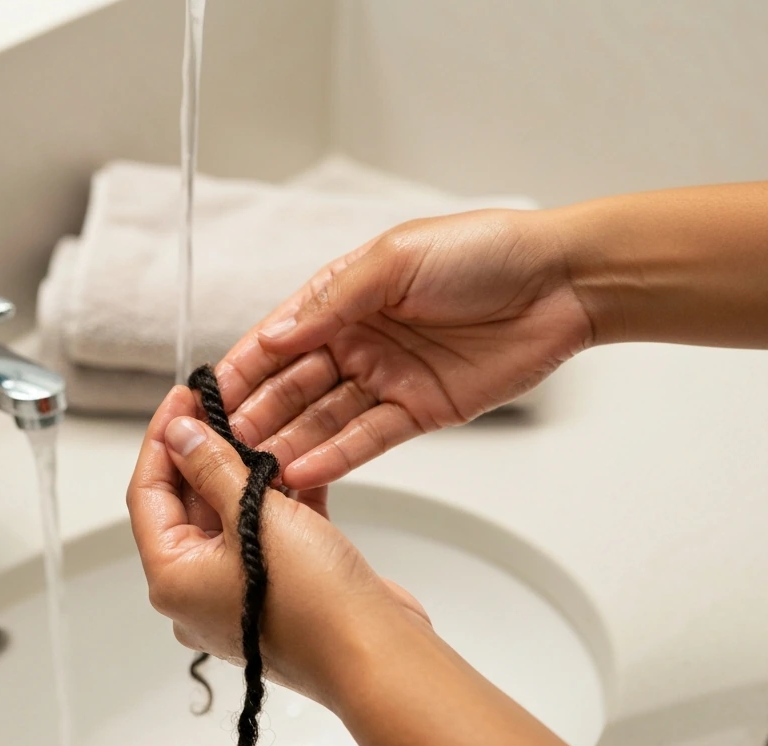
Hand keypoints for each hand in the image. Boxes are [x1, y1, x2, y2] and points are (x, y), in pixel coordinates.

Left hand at [126, 385, 429, 705]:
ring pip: (230, 519)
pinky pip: (265, 536)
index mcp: (172, 579)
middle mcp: (196, 593)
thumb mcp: (254, 517)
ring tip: (262, 426)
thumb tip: (179, 433)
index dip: (162, 440)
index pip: (148, 494)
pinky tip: (294, 466)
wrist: (377, 656)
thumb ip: (213, 469)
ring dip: (245, 474)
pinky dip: (275, 502)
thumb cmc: (313, 602)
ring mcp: (238, 595)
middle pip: (186, 506)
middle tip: (225, 405)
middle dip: (206, 453)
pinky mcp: (279, 593)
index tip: (183, 398)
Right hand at [215, 209, 592, 489]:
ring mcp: (386, 378)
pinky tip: (303, 471)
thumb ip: (333, 301)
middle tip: (221, 447)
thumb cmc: (484, 252)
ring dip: (288, 442)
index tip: (206, 398)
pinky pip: (368, 438)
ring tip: (253, 470)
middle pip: (294, 385)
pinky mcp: (418, 410)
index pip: (279, 339)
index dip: (242, 367)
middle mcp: (358, 340)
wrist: (561, 284)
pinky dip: (336, 456)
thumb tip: (274, 337)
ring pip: (324, 418)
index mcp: (344, 297)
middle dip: (256, 414)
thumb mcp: (396, 259)